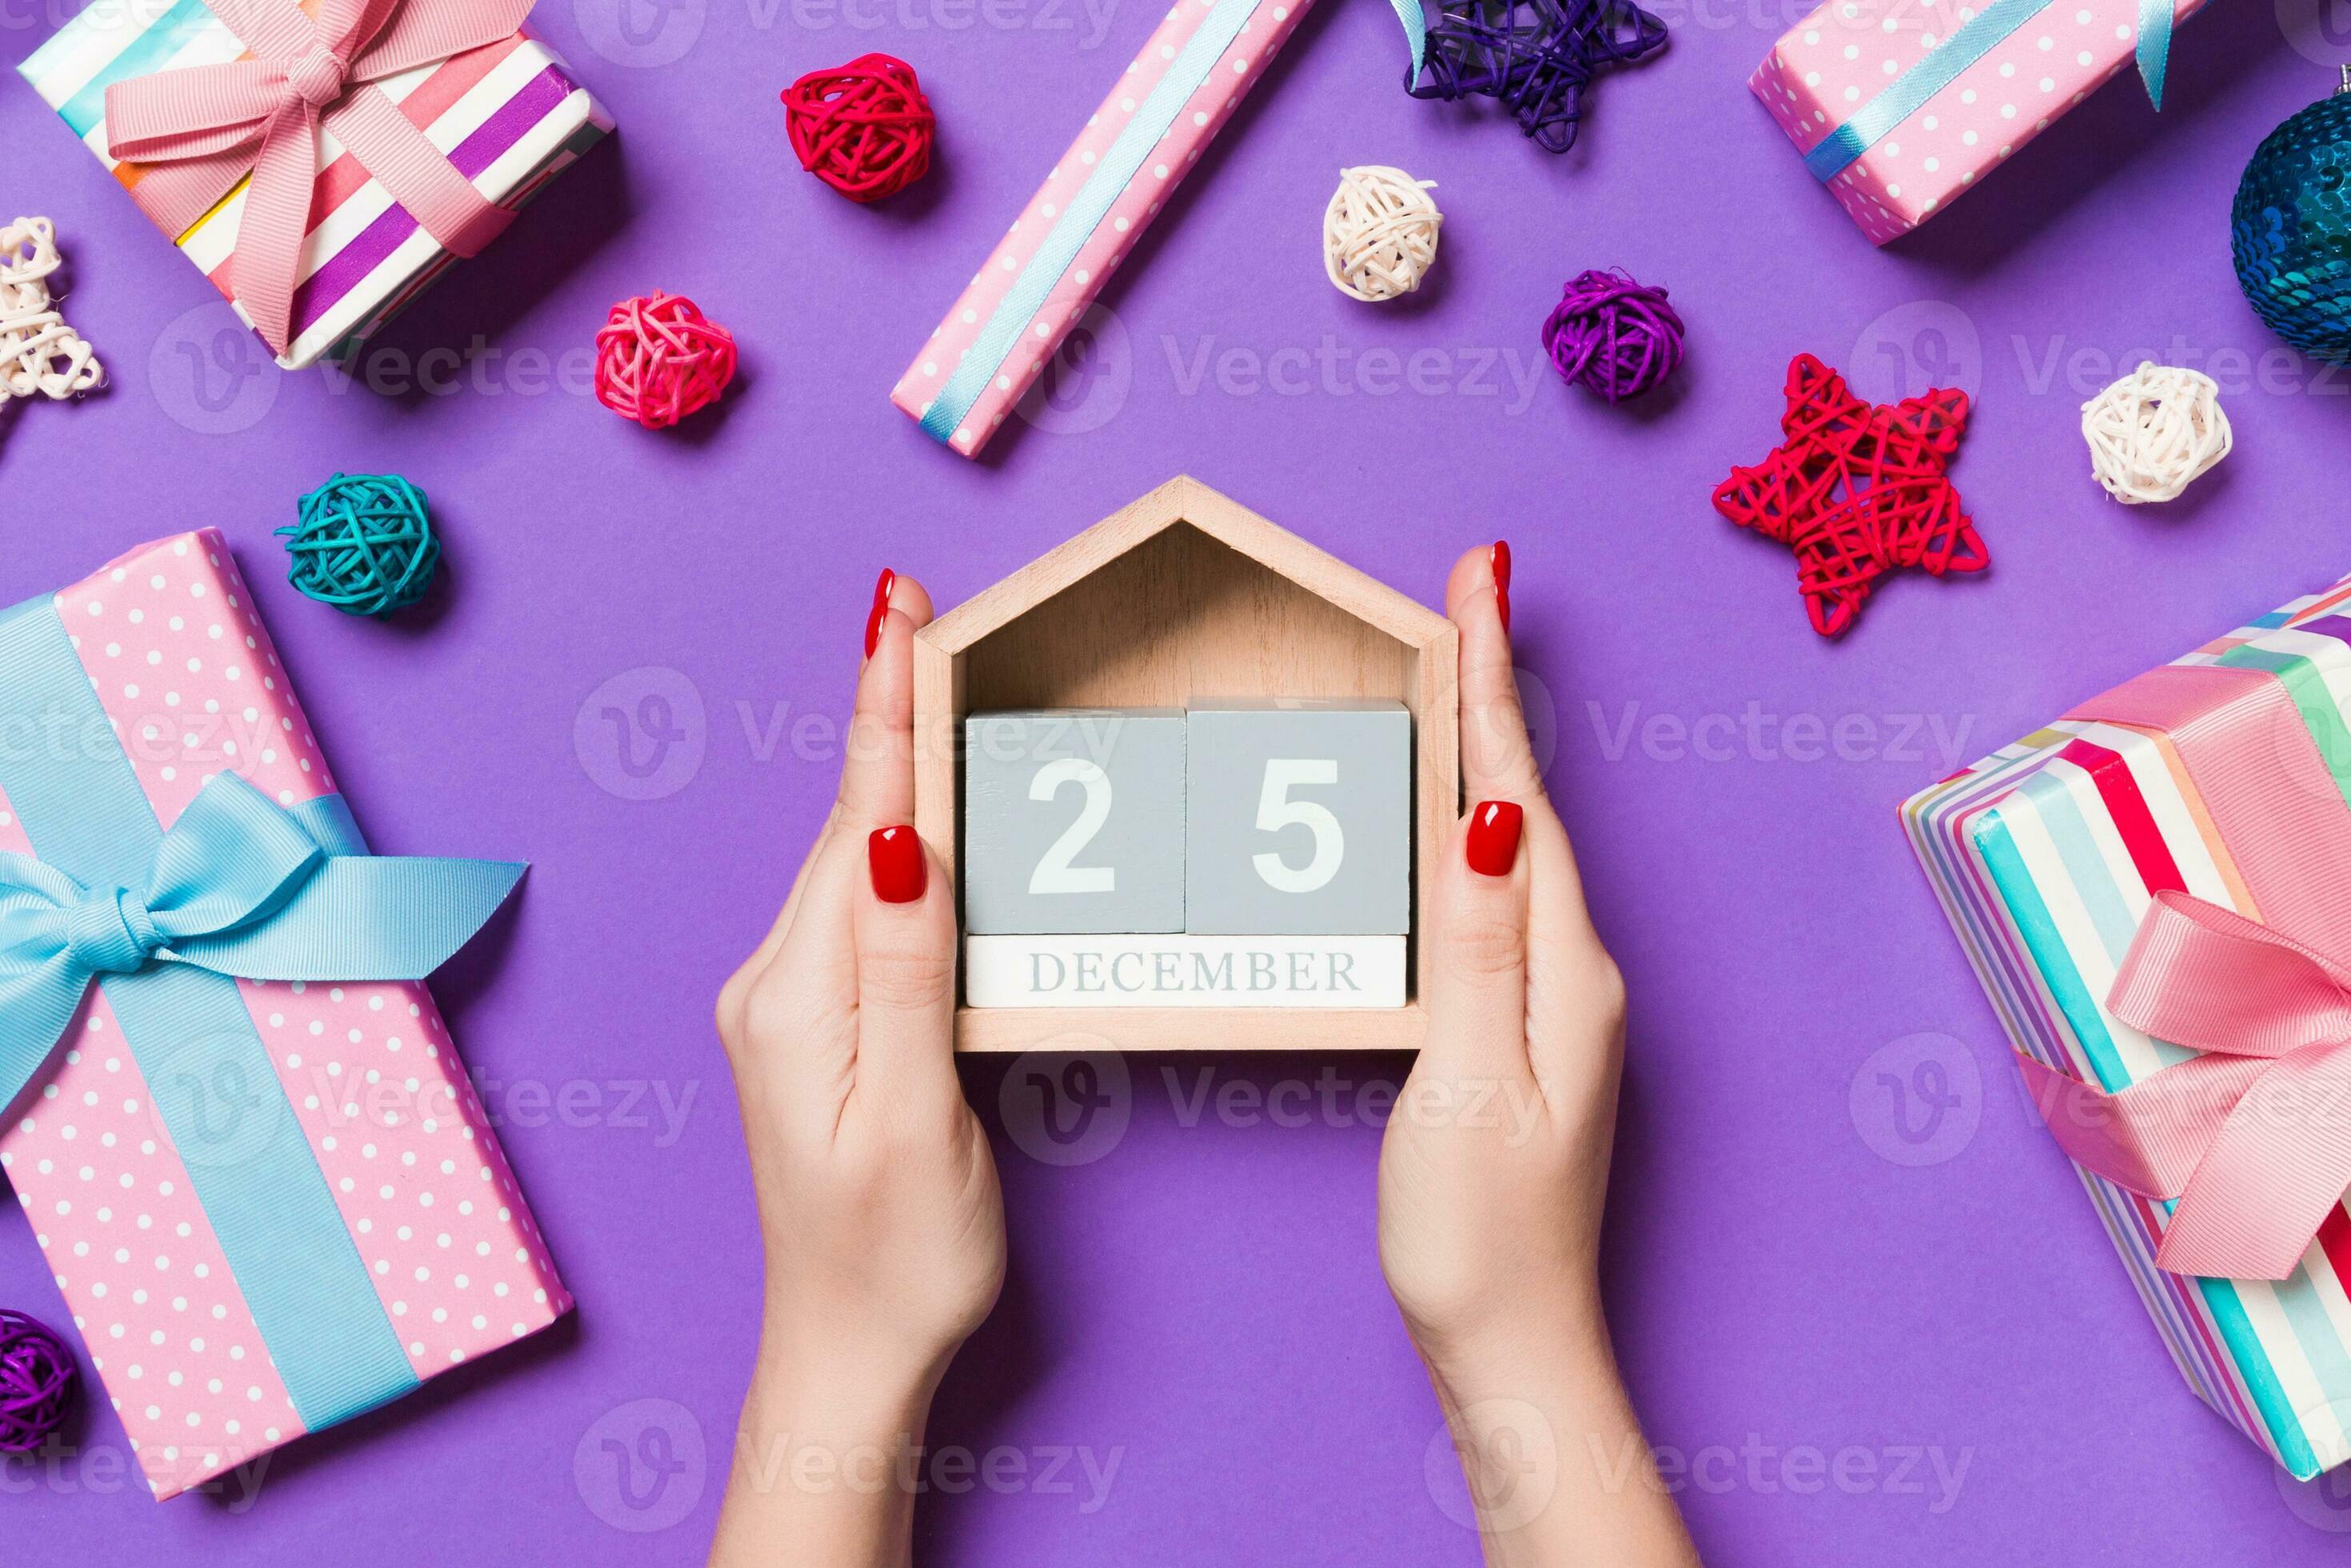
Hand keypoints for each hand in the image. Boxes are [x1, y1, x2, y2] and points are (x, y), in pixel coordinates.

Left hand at [709, 571, 1004, 1567]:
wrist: (848, 1355)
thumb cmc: (897, 1258)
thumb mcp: (913, 1117)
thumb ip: (907, 970)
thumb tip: (901, 836)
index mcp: (799, 995)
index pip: (857, 822)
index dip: (885, 709)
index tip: (896, 610)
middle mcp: (777, 982)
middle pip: (850, 822)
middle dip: (886, 709)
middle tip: (912, 603)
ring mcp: (790, 1002)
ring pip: (855, 856)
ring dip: (891, 763)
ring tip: (918, 666)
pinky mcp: (816, 1022)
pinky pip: (860, 901)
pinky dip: (894, 833)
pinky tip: (913, 801)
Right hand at [1378, 544, 1695, 1565]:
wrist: (1514, 1348)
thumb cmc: (1480, 1237)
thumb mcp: (1468, 1083)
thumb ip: (1477, 945)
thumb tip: (1484, 815)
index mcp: (1563, 968)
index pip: (1515, 793)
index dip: (1488, 681)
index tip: (1481, 579)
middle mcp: (1576, 968)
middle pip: (1524, 796)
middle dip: (1493, 684)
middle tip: (1474, 584)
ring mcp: (1558, 997)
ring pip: (1515, 837)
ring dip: (1486, 742)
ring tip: (1461, 658)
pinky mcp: (1529, 1025)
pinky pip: (1502, 888)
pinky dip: (1477, 818)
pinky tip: (1459, 807)